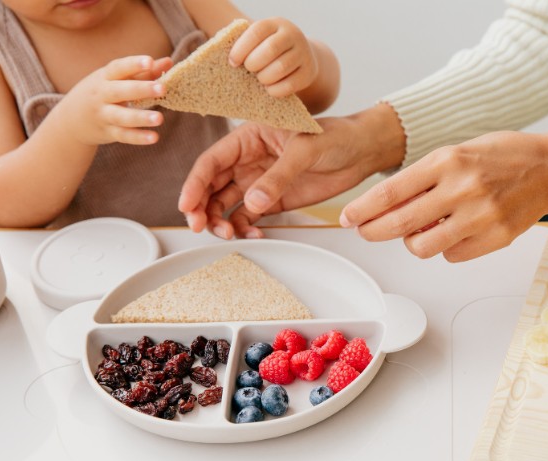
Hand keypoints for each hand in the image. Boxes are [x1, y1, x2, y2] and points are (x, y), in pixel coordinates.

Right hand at [57, 55, 171, 145]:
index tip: (149, 61)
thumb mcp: (116, 80)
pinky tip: (154, 137)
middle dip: (141, 89)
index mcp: (105, 77)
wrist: (71, 120)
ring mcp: (104, 115)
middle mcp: (102, 95)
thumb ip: (143, 72)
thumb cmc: (102, 93)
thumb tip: (169, 62)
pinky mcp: (108, 132)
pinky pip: (124, 135)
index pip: (118, 68)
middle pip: (121, 91)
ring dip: (141, 117)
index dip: (133, 64)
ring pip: (122, 116)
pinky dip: (138, 137)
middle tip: (162, 88)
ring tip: (159, 118)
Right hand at [178, 104, 405, 238]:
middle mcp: (247, 160)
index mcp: (248, 137)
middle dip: (201, 208)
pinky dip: (245, 229)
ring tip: (229, 235)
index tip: (186, 205)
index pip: (212, 160)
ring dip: (221, 222)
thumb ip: (279, 176)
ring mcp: (258, 182)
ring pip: (226, 205)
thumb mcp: (305, 149)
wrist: (361, 153)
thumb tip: (253, 202)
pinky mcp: (272, 200)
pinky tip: (252, 236)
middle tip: (200, 227)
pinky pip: (248, 218)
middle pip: (211, 186)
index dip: (195, 183)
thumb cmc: (334, 137)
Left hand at [228, 17, 318, 97]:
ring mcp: (303, 53)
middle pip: (270, 49)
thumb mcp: (261, 40)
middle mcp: (292, 35)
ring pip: (280, 68)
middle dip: (254, 64)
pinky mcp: (308, 72)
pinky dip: (275, 90)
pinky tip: (269, 89)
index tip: (233, 62)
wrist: (301, 57)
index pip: (257, 32)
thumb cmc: (270, 50)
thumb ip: (246, 44)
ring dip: (264, 78)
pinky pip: (290, 85)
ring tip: (260, 79)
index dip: (241, 48)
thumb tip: (230, 61)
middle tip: (249, 70)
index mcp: (275, 24)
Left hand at [340, 131, 547, 261]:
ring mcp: (481, 216)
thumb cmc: (500, 156)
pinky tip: (455, 231)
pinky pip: (452, 256)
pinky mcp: (497, 238)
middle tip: (364, 231)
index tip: (348, 218)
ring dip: (413, 242)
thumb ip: (423, 179)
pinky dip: (446, 248)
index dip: (362, 210)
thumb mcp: (456, 152)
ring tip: (421, 229)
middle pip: (399, 224)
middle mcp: (462, 188)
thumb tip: (388, 209)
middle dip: (373, 231)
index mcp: (447, 161)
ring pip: (423, 247)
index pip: (390, 192)